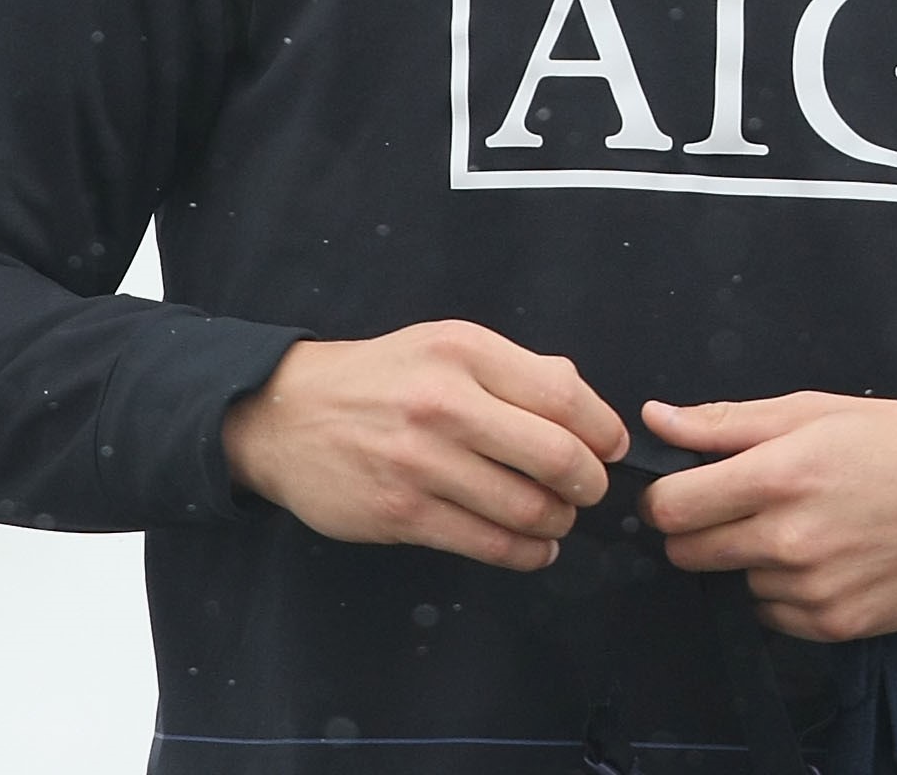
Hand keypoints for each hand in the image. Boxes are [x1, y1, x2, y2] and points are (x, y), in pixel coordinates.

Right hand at [221, 320, 629, 570]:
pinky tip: (534, 547)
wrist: (284, 414)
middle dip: (590, 483)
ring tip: (560, 518)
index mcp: (465, 352)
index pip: (564, 397)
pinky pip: (484, 543)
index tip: (612, 449)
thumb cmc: (380, 377)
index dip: (603, 431)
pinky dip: (524, 552)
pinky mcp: (400, 513)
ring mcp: (421, 463)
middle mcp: (445, 404)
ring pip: (524, 507)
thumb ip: (517, 370)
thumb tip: (588, 405)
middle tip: (591, 490)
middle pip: (555, 455)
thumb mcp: (447, 344)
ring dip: (559, 521)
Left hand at [638, 392, 896, 642]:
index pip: (671, 508)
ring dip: (752, 560)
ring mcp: (812, 588)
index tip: (683, 492)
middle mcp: (791, 538)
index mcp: (781, 473)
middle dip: (701, 530)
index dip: (665, 498)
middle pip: (688, 553)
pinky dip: (785, 592)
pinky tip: (827, 558)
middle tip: (745, 507)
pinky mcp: (833, 624)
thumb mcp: (815, 410)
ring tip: (807, 528)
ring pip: (735, 583)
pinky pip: (773, 615)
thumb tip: (656, 420)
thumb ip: (726, 422)